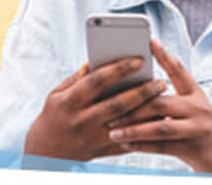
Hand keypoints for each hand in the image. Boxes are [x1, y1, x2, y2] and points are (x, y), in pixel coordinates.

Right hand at [23, 58, 166, 161]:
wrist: (46, 152)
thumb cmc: (55, 115)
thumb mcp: (57, 94)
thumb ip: (77, 78)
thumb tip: (96, 60)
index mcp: (69, 103)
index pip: (96, 82)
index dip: (118, 70)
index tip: (139, 60)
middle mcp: (81, 121)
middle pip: (117, 105)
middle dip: (142, 92)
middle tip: (161, 81)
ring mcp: (93, 138)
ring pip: (127, 124)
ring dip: (148, 111)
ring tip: (164, 97)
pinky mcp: (103, 150)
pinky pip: (129, 139)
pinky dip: (145, 129)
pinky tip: (159, 117)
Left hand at [107, 40, 211, 175]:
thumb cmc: (198, 131)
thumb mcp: (190, 109)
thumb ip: (169, 99)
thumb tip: (136, 89)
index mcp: (197, 94)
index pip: (179, 71)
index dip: (165, 56)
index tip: (150, 43)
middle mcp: (199, 107)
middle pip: (162, 102)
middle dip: (133, 106)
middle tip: (111, 108)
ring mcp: (197, 128)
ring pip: (159, 127)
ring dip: (133, 128)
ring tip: (113, 130)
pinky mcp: (192, 148)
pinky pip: (161, 146)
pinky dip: (140, 145)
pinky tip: (125, 144)